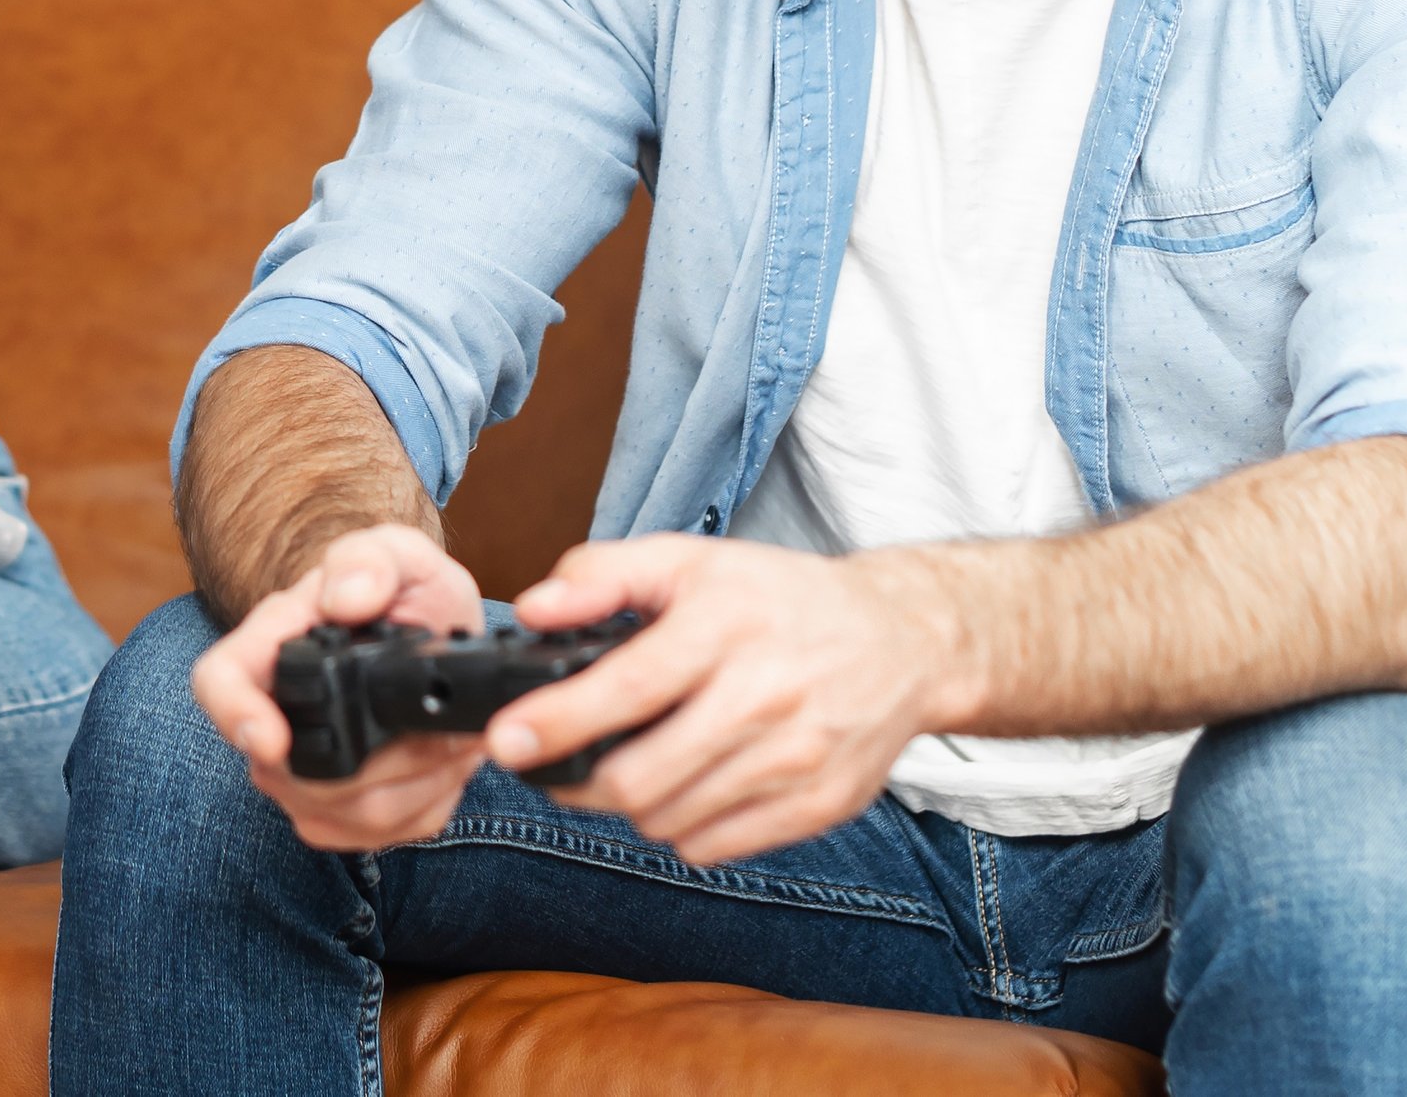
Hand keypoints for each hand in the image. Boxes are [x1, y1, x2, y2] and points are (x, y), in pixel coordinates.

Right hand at [191, 523, 489, 850]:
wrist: (432, 631)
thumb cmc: (403, 591)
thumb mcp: (398, 553)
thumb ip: (371, 560)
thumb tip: (347, 598)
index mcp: (270, 643)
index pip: (218, 683)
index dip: (235, 716)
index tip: (271, 741)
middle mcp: (272, 714)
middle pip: (291, 771)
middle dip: (384, 759)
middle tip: (443, 728)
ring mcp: (297, 774)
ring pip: (344, 811)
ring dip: (417, 782)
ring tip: (451, 739)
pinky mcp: (336, 813)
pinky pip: (377, 833)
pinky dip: (426, 804)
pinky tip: (442, 765)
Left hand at [491, 535, 962, 866]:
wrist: (902, 640)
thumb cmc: (781, 600)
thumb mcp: (691, 561)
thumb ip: (602, 575)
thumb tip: (532, 609)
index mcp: (726, 625)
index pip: (627, 687)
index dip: (556, 721)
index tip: (505, 740)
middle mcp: (765, 695)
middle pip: (640, 778)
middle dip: (577, 780)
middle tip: (554, 764)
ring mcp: (796, 759)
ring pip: (669, 818)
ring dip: (628, 803)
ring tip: (628, 764)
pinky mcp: (817, 805)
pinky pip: (714, 845)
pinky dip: (680, 826)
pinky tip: (685, 785)